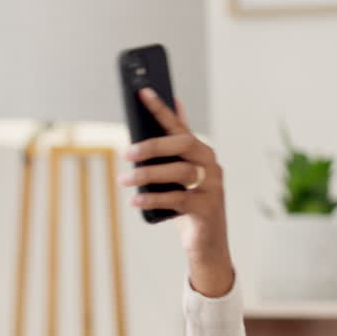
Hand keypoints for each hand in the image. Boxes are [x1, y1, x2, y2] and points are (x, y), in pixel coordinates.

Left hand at [117, 88, 233, 296]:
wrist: (206, 243)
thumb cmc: (186, 204)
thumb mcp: (175, 177)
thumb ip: (168, 151)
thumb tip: (163, 116)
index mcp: (200, 152)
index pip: (179, 125)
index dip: (161, 108)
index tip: (143, 92)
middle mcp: (211, 164)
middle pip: (184, 145)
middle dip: (153, 146)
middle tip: (125, 153)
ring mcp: (212, 186)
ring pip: (181, 172)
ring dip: (148, 175)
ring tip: (123, 180)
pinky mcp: (208, 208)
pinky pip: (178, 199)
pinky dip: (154, 198)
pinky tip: (135, 200)